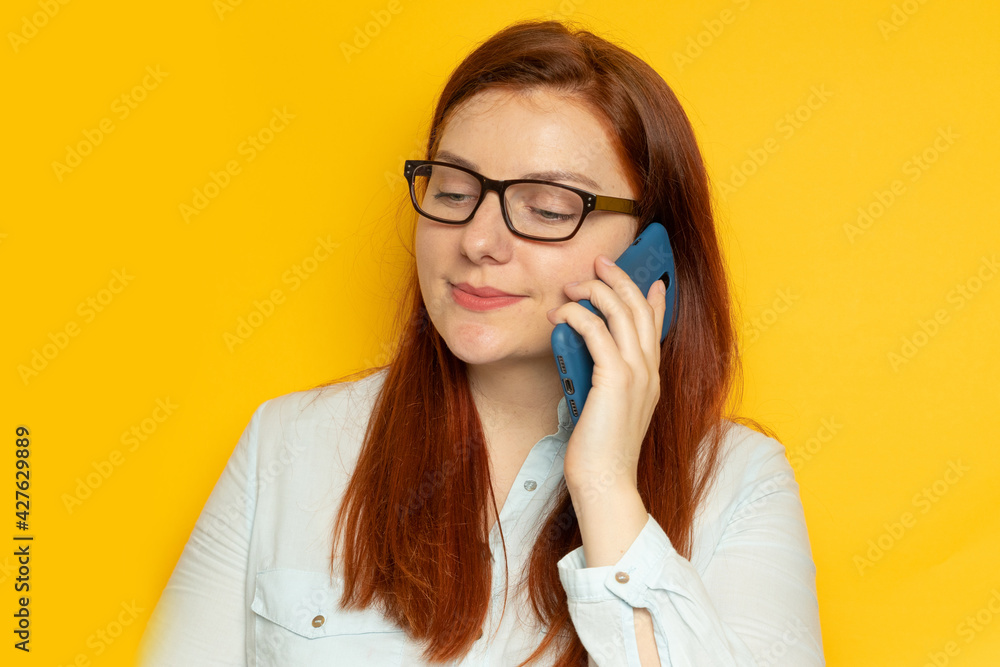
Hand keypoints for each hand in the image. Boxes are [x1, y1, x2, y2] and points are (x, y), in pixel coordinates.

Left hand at [545, 253, 666, 496]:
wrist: (606, 481)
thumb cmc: (600, 450)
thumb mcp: (608, 407)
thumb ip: (607, 380)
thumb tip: (592, 358)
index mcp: (651, 377)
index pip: (657, 326)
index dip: (654, 297)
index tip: (651, 278)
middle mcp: (649, 370)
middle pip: (641, 308)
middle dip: (620, 278)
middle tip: (600, 262)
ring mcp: (636, 374)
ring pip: (622, 312)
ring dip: (596, 290)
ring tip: (574, 284)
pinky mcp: (615, 380)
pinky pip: (597, 332)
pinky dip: (578, 316)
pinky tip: (561, 315)